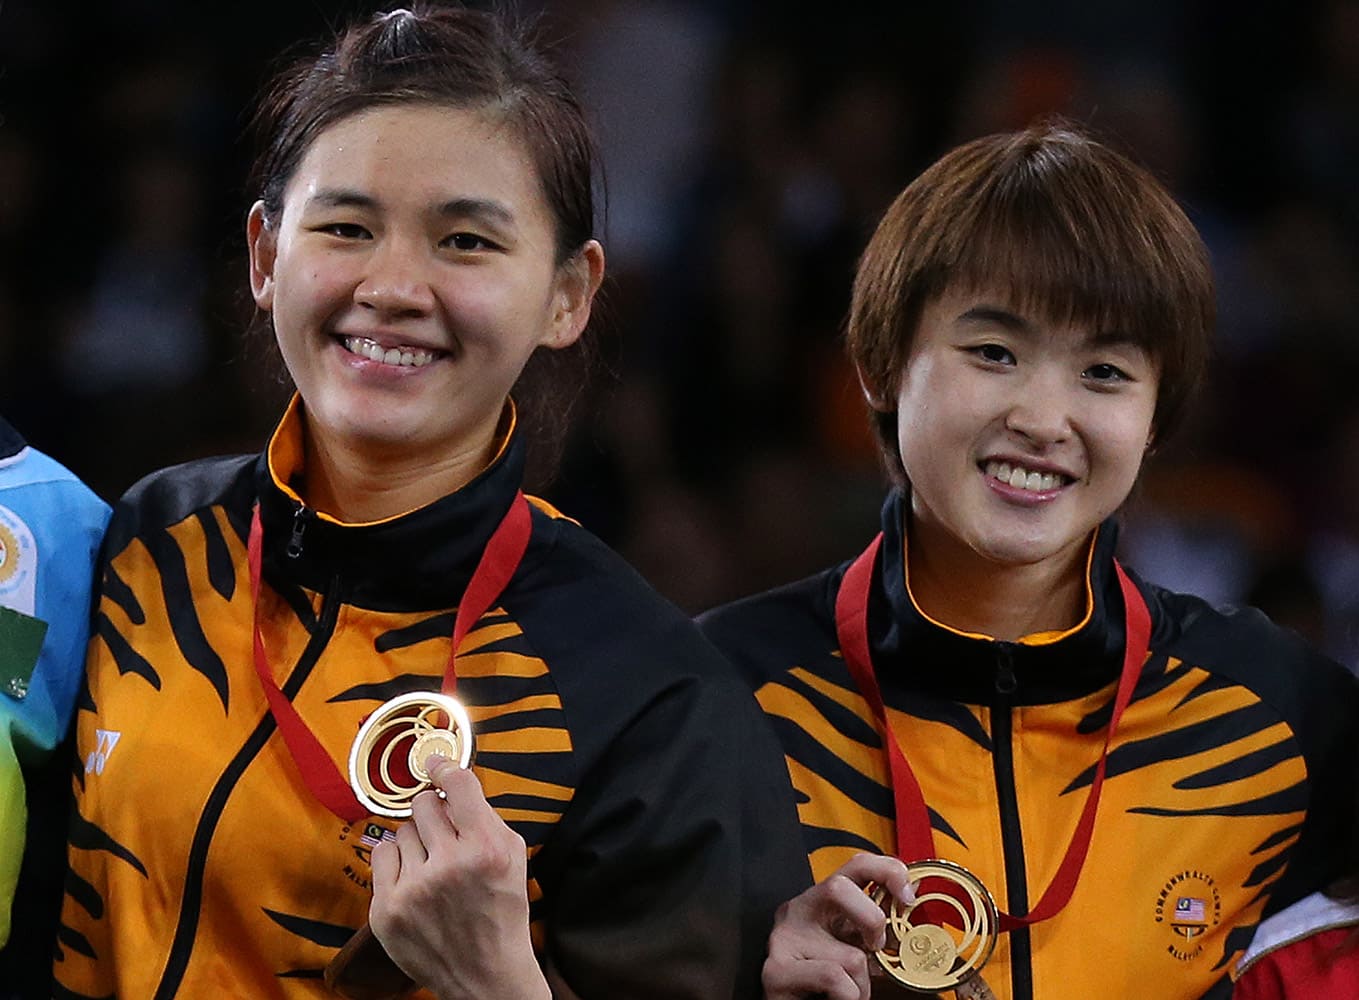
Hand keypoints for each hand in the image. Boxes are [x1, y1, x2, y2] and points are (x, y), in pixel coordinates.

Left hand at [369, 756, 550, 999]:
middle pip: (424, 803)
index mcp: (486, 849)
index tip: (435, 763)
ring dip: (416, 841)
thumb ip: (485, 818)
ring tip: (432, 866)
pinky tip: (415, 880)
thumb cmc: (502, 912)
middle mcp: (449, 865)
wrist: (485, 974)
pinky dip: (397, 863)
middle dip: (434, 813)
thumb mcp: (514, 857)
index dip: (445, 768)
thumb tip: (451, 782)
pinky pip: (381, 856)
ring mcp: (413, 889)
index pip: (457, 785)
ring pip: (401, 830)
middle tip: (444, 833)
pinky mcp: (387, 909)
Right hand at [763, 853, 914, 999]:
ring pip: (850, 955)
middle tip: (875, 949)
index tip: (908, 896)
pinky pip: (835, 978)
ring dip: (862, 984)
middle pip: (838, 887)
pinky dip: (849, 995)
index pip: (854, 865)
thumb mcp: (852, 945)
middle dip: (871, 921)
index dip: (888, 871)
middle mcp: (798, 910)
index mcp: (820, 900)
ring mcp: (784, 939)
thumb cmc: (824, 981)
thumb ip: (873, 928)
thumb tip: (906, 911)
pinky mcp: (777, 970)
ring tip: (849, 990)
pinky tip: (835, 997)